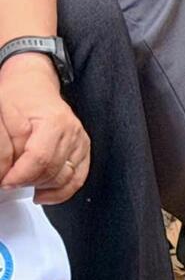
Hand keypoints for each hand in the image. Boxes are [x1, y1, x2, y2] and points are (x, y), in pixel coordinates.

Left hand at [0, 55, 87, 203]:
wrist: (34, 84)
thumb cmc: (17, 97)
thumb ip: (1, 148)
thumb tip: (3, 174)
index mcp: (54, 122)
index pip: (40, 159)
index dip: (19, 176)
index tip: (4, 181)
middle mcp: (72, 133)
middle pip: (52, 171)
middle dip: (27, 181)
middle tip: (8, 180)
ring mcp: (80, 142)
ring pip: (65, 178)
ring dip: (40, 187)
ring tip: (22, 182)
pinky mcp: (83, 149)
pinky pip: (78, 178)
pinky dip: (61, 192)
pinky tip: (43, 195)